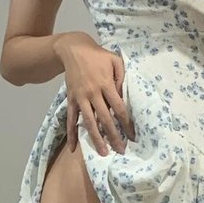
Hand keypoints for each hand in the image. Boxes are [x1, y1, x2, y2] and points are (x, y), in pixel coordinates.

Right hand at [55, 32, 135, 156]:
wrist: (73, 50)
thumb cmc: (98, 56)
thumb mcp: (115, 60)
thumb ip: (122, 77)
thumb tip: (123, 97)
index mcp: (106, 84)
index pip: (119, 108)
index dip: (126, 123)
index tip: (132, 135)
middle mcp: (93, 93)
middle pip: (105, 119)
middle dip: (114, 136)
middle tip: (121, 151)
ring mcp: (80, 98)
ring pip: (88, 122)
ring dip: (96, 138)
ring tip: (103, 153)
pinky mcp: (71, 99)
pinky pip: (70, 119)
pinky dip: (71, 133)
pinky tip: (73, 147)